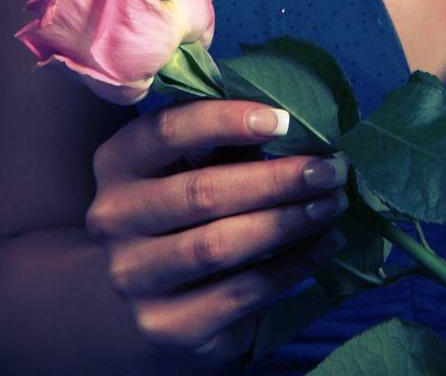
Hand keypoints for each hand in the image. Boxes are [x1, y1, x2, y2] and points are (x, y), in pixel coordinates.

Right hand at [86, 98, 349, 370]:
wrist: (152, 293)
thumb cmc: (184, 206)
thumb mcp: (188, 164)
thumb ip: (224, 142)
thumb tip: (293, 130)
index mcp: (117, 162)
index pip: (167, 131)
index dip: (226, 121)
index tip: (283, 121)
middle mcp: (113, 218)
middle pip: (203, 193)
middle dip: (277, 179)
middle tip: (331, 169)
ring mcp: (133, 276)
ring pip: (220, 245)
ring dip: (287, 222)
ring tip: (332, 204)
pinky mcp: (164, 325)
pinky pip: (238, 293)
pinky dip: (289, 267)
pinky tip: (322, 245)